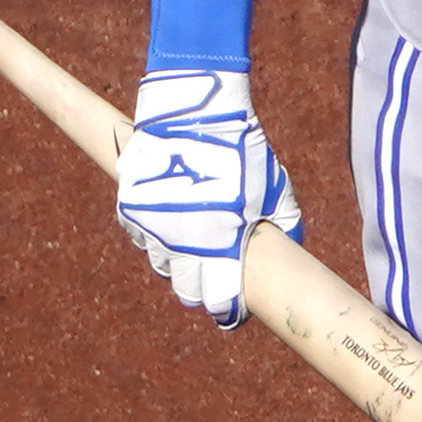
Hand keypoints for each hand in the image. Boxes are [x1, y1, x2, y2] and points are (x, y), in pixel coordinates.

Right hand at [120, 66, 296, 325]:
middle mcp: (181, 244)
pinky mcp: (129, 209)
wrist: (191, 111)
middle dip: (202, 289)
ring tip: (197, 240)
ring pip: (163, 264)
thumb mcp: (273, 185)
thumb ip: (284, 222)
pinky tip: (174, 217)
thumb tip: (291, 244)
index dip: (227, 311)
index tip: (233, 311)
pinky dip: (156, 234)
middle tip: (215, 277)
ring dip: (179, 260)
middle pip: (187, 292)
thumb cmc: (240, 148)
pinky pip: (143, 237)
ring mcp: (151, 228)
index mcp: (220, 245)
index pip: (220, 301)